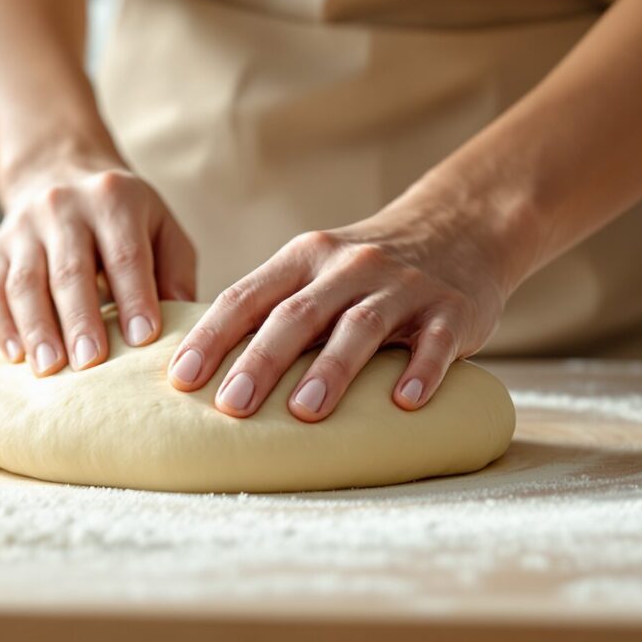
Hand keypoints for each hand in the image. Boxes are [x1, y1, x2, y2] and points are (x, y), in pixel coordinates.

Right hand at [0, 158, 197, 375]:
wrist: (58, 173)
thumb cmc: (122, 217)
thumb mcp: (160, 225)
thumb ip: (175, 270)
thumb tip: (182, 323)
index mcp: (112, 198)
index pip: (124, 254)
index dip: (134, 296)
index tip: (142, 339)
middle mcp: (62, 207)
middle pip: (70, 270)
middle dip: (80, 320)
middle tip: (91, 362)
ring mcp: (23, 227)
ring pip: (25, 282)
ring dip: (37, 328)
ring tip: (50, 369)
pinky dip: (3, 325)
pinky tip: (17, 356)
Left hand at [166, 205, 512, 421]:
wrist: (461, 229)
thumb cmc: (367, 270)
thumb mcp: (317, 271)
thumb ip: (273, 309)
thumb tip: (206, 371)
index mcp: (305, 258)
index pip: (248, 297)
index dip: (212, 337)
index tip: (181, 378)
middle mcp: (349, 267)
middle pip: (298, 314)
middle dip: (260, 360)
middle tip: (230, 406)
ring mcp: (403, 286)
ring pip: (361, 326)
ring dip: (331, 369)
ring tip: (303, 412)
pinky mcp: (451, 310)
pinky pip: (435, 341)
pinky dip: (421, 370)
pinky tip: (406, 402)